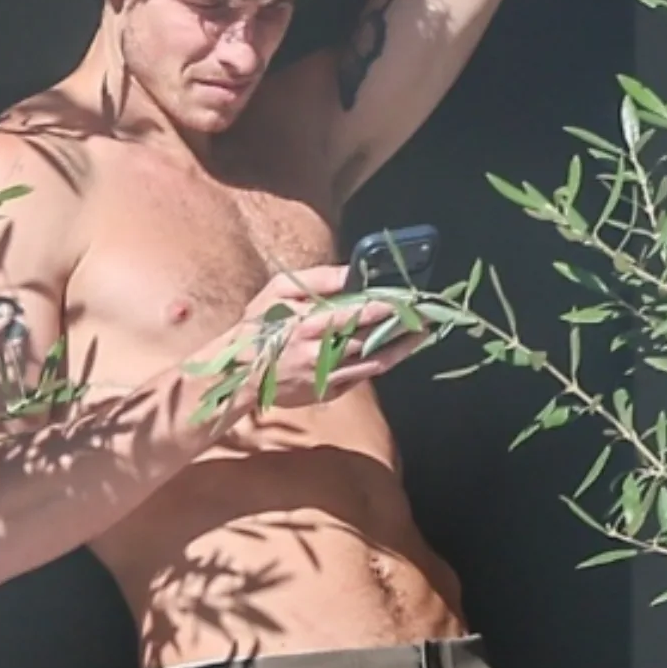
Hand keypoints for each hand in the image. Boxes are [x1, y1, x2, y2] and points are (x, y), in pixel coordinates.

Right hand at [207, 265, 428, 412]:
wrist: (239, 374)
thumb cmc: (258, 327)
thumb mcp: (279, 292)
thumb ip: (318, 281)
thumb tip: (352, 274)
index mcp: (310, 326)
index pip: (358, 315)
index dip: (387, 308)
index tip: (410, 299)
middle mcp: (322, 354)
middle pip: (372, 340)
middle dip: (403, 328)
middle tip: (428, 316)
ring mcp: (327, 377)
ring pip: (373, 364)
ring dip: (400, 350)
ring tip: (422, 336)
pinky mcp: (328, 393)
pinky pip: (361, 378)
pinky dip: (378, 364)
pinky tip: (393, 352)